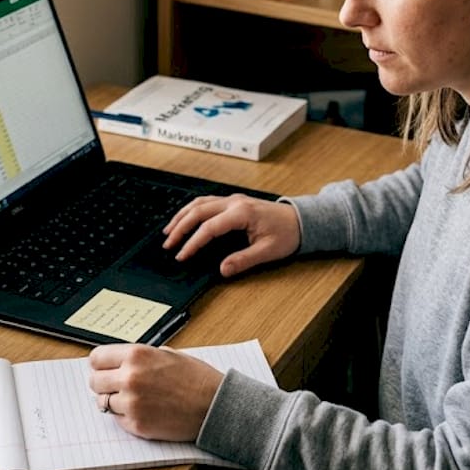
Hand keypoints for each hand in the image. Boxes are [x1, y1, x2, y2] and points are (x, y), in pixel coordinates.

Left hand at [88, 344, 222, 440]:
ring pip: (103, 403)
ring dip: (114, 401)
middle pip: (95, 381)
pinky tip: (143, 410)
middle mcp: (129, 378)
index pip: (96, 358)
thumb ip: (140, 357)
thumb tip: (118, 362)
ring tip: (133, 399)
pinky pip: (117, 420)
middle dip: (103, 384)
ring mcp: (131, 403)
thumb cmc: (196, 378)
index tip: (104, 368)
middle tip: (115, 386)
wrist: (214, 405)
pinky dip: (125, 416)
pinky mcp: (137, 425)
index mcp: (136, 355)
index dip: (100, 364)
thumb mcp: (167, 354)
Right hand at [162, 194, 300, 276]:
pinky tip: (184, 219)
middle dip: (180, 228)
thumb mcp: (268, 251)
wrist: (301, 220)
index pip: (209, 228)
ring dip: (182, 216)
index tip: (182, 255)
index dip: (193, 243)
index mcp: (242, 213)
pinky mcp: (233, 201)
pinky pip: (206, 202)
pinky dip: (191, 211)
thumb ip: (244, 260)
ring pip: (199, 203)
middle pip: (198, 211)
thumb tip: (223, 269)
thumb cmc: (287, 234)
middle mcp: (234, 202)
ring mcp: (233, 199)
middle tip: (168, 244)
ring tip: (169, 231)